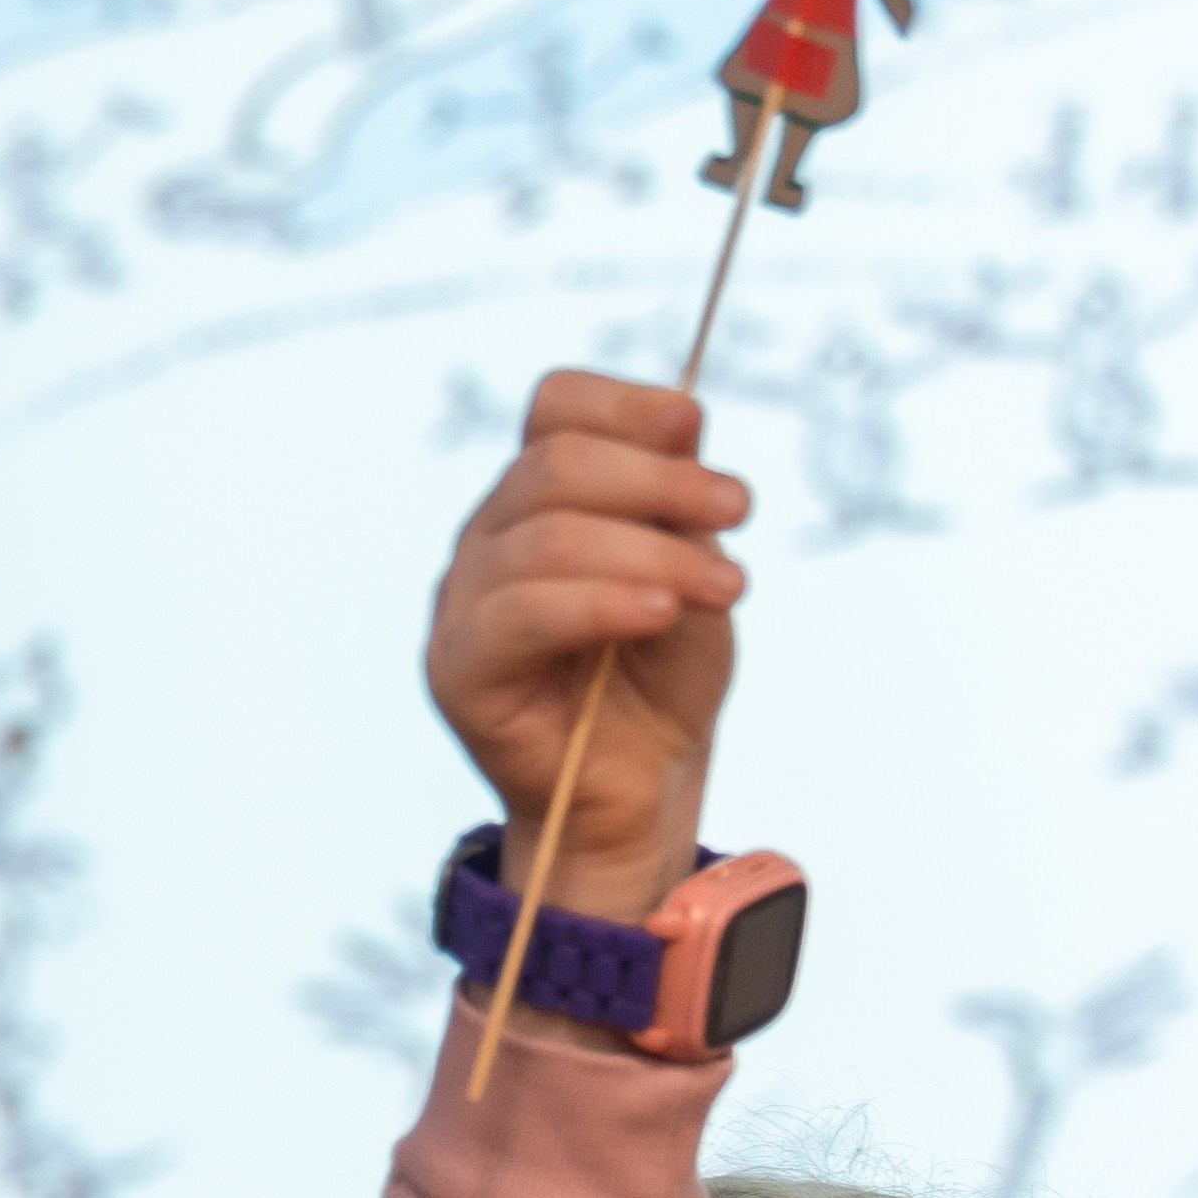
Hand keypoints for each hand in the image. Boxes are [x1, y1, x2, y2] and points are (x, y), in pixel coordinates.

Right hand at [425, 372, 750, 924]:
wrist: (640, 795)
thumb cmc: (663, 683)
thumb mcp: (693, 580)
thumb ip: (680, 509)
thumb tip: (686, 422)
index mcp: (540, 499)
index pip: (556, 409)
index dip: (623, 402)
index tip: (697, 425)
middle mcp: (491, 537)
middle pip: (554, 463)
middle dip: (658, 479)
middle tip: (738, 510)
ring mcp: (464, 599)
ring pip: (545, 536)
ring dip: (650, 550)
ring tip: (728, 587)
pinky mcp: (459, 667)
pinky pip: (522, 614)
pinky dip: (601, 602)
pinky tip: (661, 611)